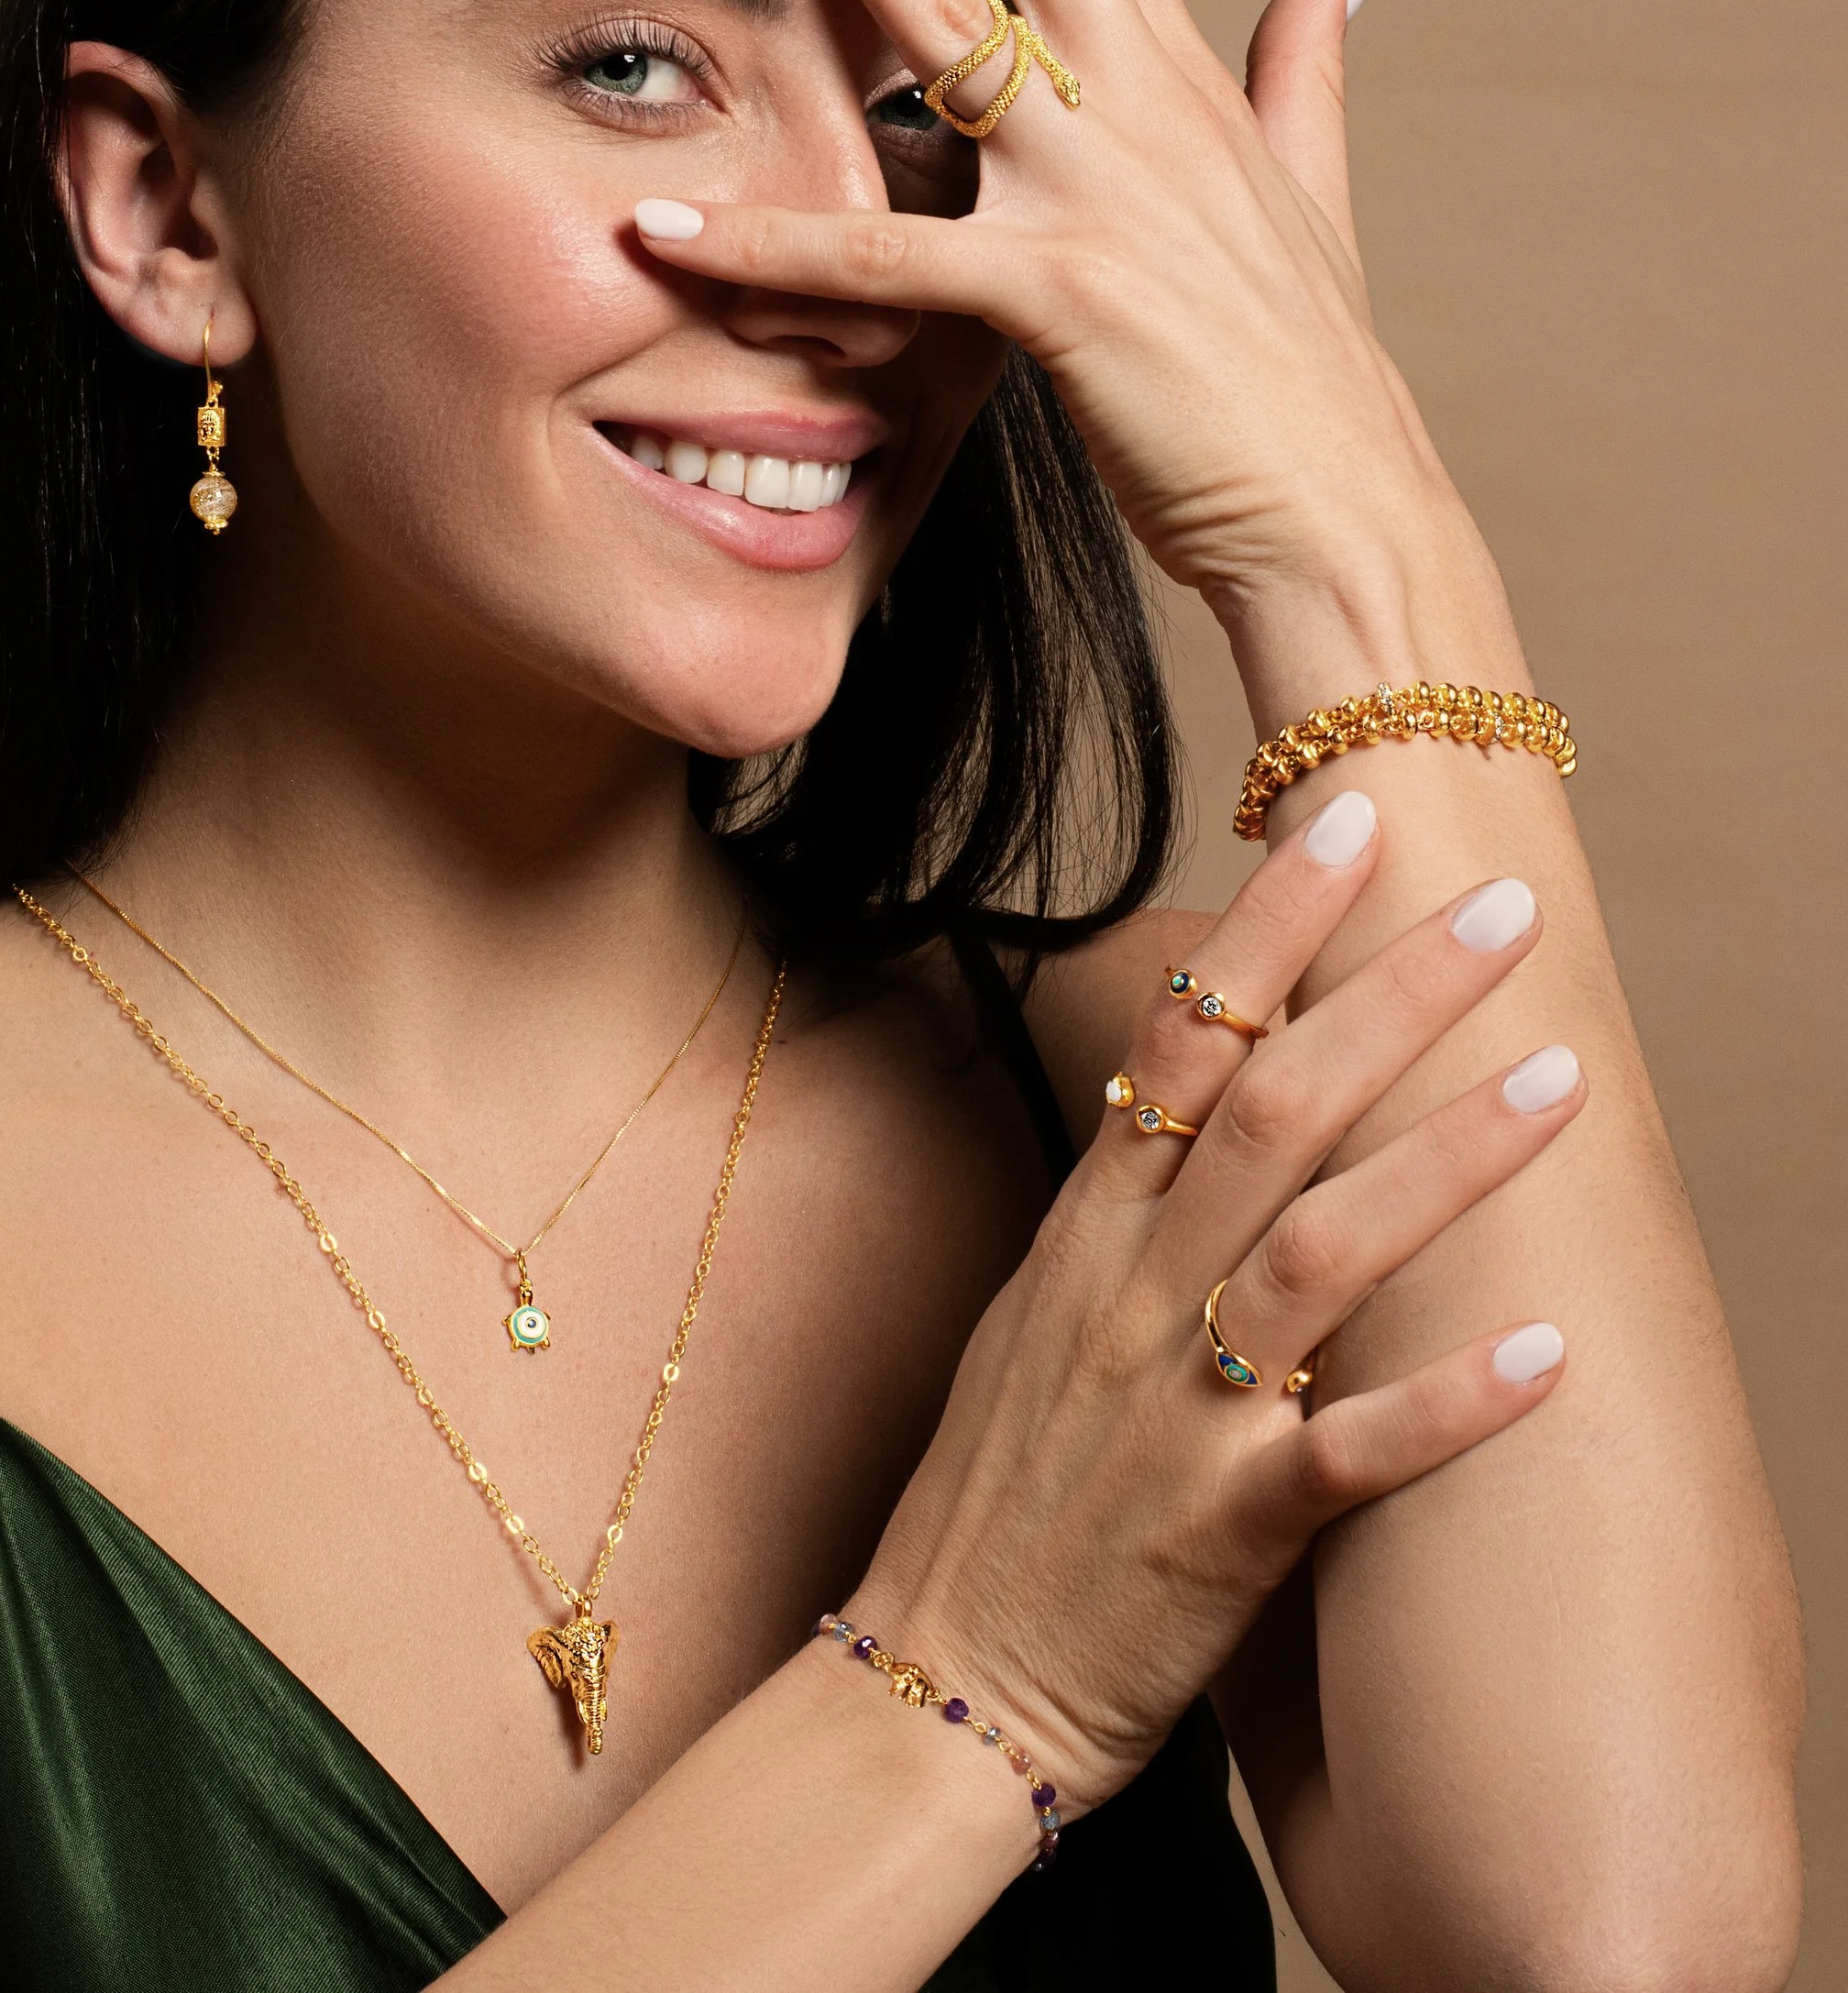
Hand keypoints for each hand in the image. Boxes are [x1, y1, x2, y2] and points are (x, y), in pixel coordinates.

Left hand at [630, 0, 1475, 616]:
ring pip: (955, 32)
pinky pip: (885, 262)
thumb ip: (1306, 72)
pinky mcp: (1059, 299)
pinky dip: (771, 251)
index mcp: (1189, 87)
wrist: (1341, 514)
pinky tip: (668, 227)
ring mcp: (1102, 196)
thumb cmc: (1306, 379)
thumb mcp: (1309, 199)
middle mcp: (1145, 112)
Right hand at [844, 792, 1580, 1809]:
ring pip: (1323, 1249)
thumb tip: (1194, 1125)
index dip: (1268, 925)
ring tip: (1564, 1073)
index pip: (1178, 1041)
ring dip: (1447, 1159)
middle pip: (1271, 1109)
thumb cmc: (993, 1500)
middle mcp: (1131, 1297)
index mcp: (1085, 1238)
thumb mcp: (1032, 1325)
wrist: (935, 1678)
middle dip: (1389, 997)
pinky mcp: (1226, 1531)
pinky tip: (1551, 1354)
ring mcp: (1178, 1409)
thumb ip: (1119, 1225)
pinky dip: (1448, 1404)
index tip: (1345, 820)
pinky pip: (1348, 1454)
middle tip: (1502, 906)